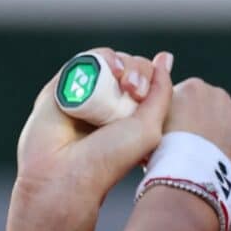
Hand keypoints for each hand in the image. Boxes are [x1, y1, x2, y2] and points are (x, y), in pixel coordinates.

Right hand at [15, 48, 174, 211]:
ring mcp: (88, 93)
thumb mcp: (149, 127)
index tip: (144, 96)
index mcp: (132, 116)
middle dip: (138, 71)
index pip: (149, 81)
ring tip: (122, 83)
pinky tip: (108, 72)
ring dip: (123, 65)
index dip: (152, 79)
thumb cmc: (110, 158)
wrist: (65, 172)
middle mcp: (111, 104)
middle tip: (133, 90)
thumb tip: (165, 58)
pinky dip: (102, 59)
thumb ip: (161, 93)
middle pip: (132, 67)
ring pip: (112, 61)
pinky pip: (89, 59)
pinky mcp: (66, 84)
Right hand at [165, 78, 230, 182]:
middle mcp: (222, 95)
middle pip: (218, 110)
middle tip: (201, 149)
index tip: (186, 136)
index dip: (189, 120)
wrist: (186, 179)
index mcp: (194, 88)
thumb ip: (163, 107)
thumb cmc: (163, 155)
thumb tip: (161, 103)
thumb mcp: (153, 123)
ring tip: (217, 160)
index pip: (194, 100)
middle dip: (212, 126)